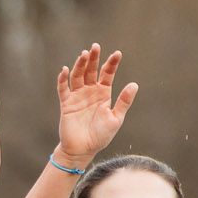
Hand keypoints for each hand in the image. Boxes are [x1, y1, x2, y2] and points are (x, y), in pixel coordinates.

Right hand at [54, 44, 137, 168]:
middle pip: (91, 70)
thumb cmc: (101, 136)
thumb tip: (134, 84)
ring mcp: (77, 96)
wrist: (83, 150)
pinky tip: (65, 70)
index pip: (107, 74)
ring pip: (78, 76)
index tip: (118, 53)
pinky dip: (63, 79)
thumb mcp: (115, 118)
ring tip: (84, 55)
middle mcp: (90, 91)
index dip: (112, 63)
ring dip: (80, 65)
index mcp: (104, 93)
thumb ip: (123, 102)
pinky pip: (63, 88)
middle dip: (94, 59)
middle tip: (96, 47)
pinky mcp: (66, 103)